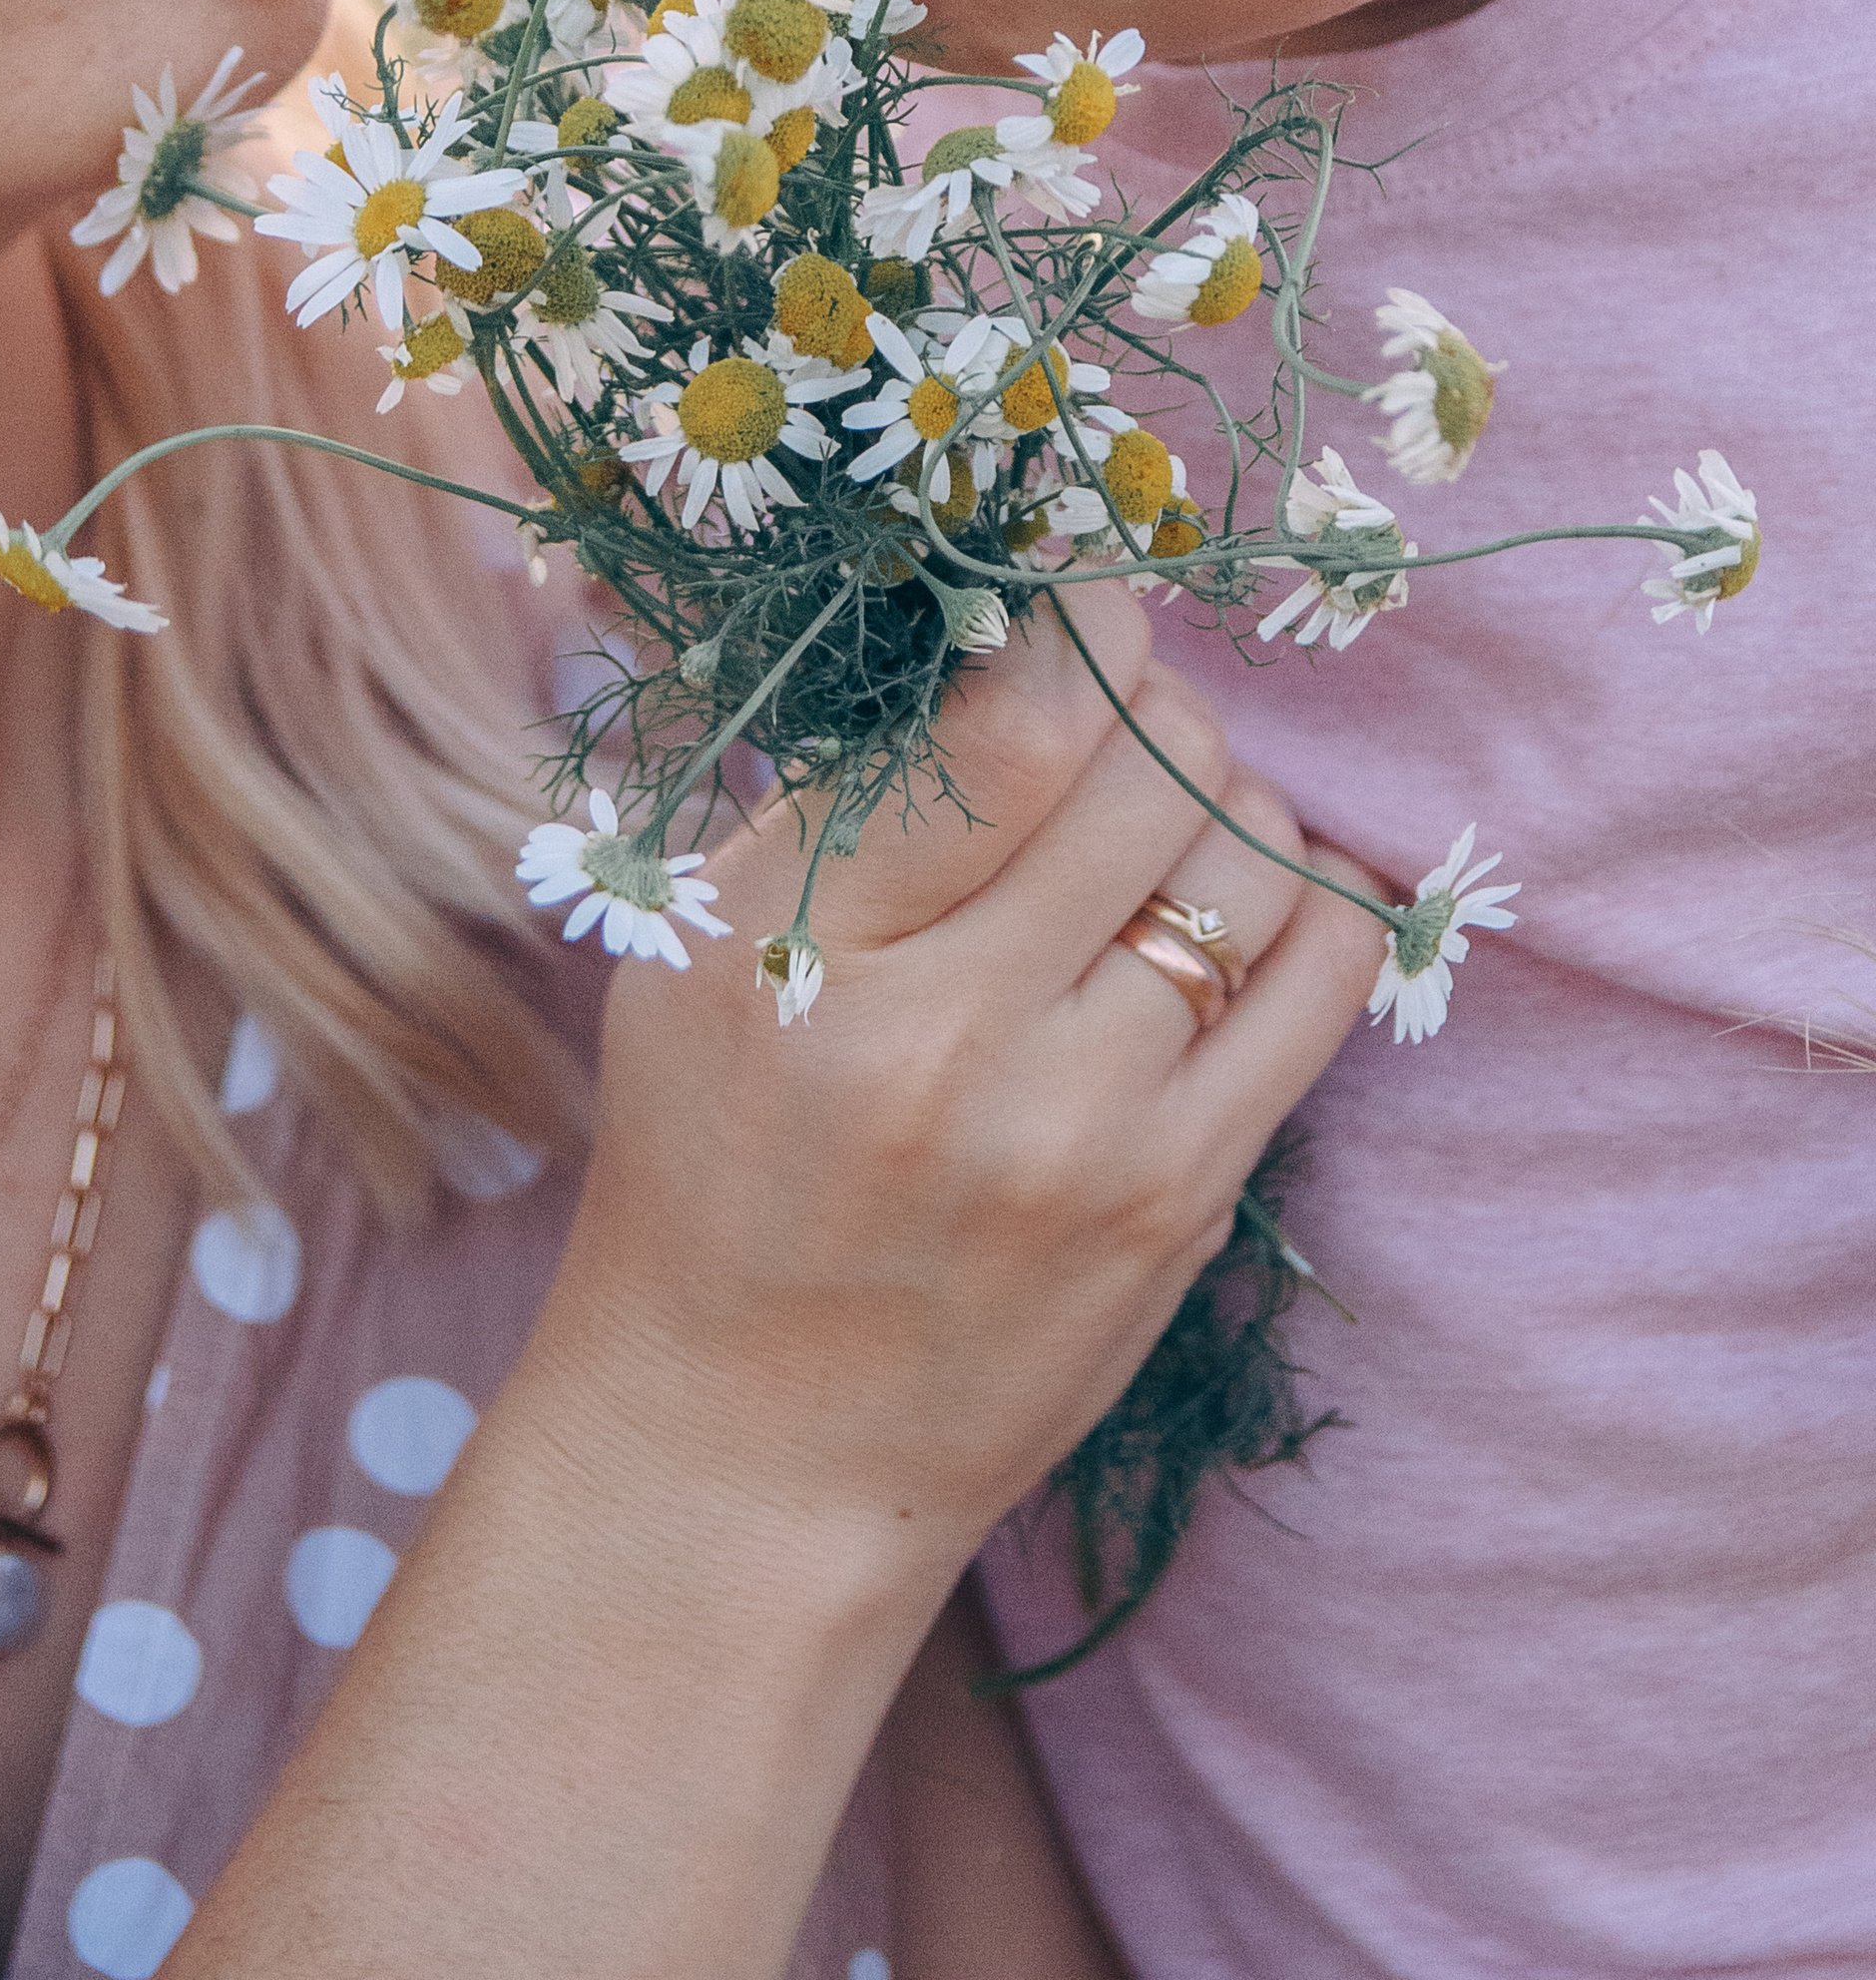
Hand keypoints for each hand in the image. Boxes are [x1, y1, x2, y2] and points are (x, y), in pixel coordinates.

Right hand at [540, 581, 1382, 1583]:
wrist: (751, 1444)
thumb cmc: (715, 1160)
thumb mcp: (708, 947)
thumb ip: (847, 788)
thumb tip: (1008, 622)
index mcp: (804, 953)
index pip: (1017, 718)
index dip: (1079, 614)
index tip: (1079, 589)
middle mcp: (954, 1042)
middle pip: (1151, 767)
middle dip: (1147, 700)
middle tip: (1108, 714)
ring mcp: (1090, 1134)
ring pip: (1251, 854)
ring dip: (1220, 795)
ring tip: (1159, 820)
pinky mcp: (1186, 1203)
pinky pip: (1324, 978)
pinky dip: (1304, 897)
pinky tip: (1241, 898)